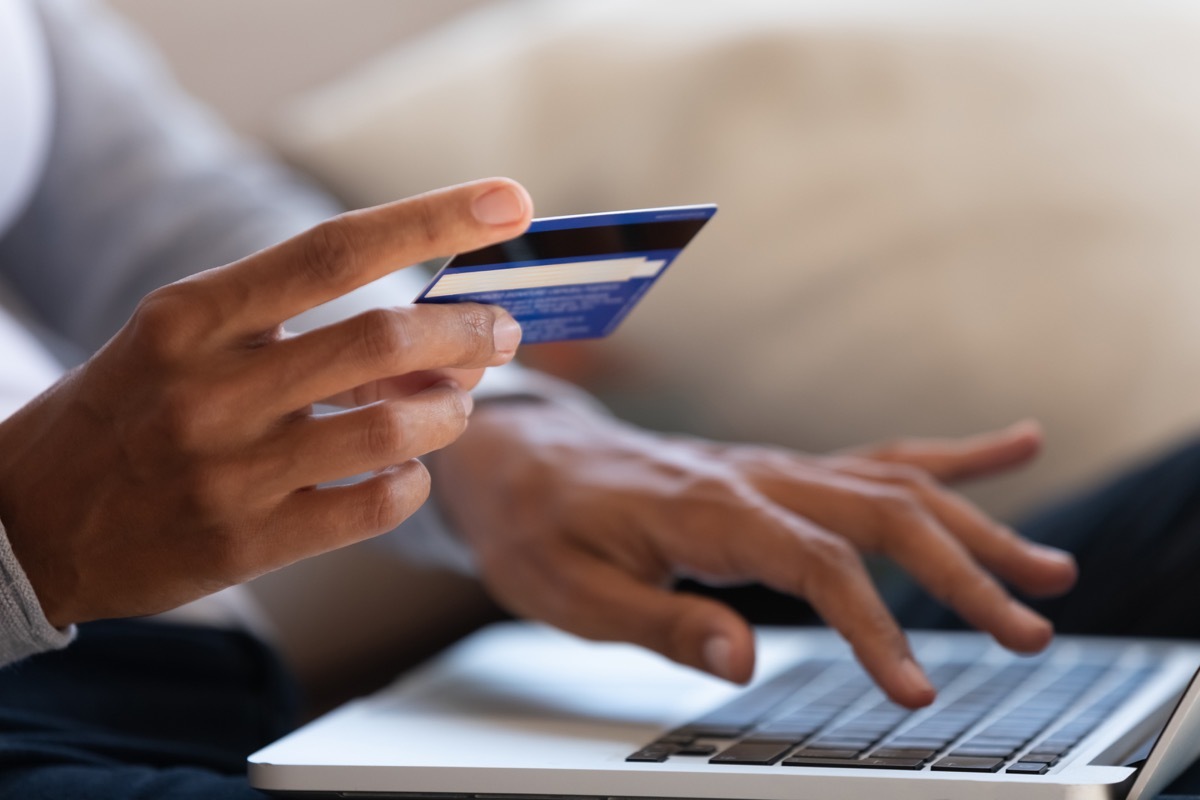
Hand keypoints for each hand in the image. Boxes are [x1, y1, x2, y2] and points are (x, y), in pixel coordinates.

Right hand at [0, 178, 532, 627]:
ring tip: (453, 407)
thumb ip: (292, 324)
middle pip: (383, 341)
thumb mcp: (183, 340)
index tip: (508, 203)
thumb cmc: (129, 412)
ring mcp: (228, 471)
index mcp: (191, 315)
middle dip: (469, 332)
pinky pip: (376, 504)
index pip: (333, 248)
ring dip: (449, 413)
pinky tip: (402, 471)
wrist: (27, 524)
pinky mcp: (246, 543)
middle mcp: (210, 388)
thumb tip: (429, 329)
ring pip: (394, 428)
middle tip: (501, 331)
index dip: (432, 219)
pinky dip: (411, 482)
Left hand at [431, 403, 1076, 707]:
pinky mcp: (778, 472)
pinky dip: (950, 457)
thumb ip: (662, 622)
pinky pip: (876, 458)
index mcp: (708, 509)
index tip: (918, 690)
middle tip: (1031, 628)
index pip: (816, 566)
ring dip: (977, 525)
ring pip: (896, 484)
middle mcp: (755, 476)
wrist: (521, 458)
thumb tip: (746, 661)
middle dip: (963, 573)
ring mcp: (773, 466)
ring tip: (1051, 570)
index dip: (874, 628)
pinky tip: (1012, 448)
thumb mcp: (574, 592)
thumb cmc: (540, 526)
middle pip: (882, 515)